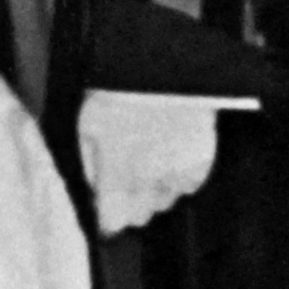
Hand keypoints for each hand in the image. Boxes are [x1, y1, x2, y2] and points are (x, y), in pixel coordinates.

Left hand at [77, 91, 227, 233]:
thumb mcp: (88, 125)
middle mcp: (147, 180)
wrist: (163, 67)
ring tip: (152, 157)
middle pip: (140, 216)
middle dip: (131, 202)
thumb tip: (97, 192)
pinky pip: (188, 185)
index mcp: (116, 171)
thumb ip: (91, 165)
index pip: (113, 221)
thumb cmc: (121, 92)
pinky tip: (172, 151)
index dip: (108, 218)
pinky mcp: (201, 163)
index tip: (108, 210)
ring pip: (164, 202)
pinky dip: (180, 175)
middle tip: (128, 176)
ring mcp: (177, 173)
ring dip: (155, 189)